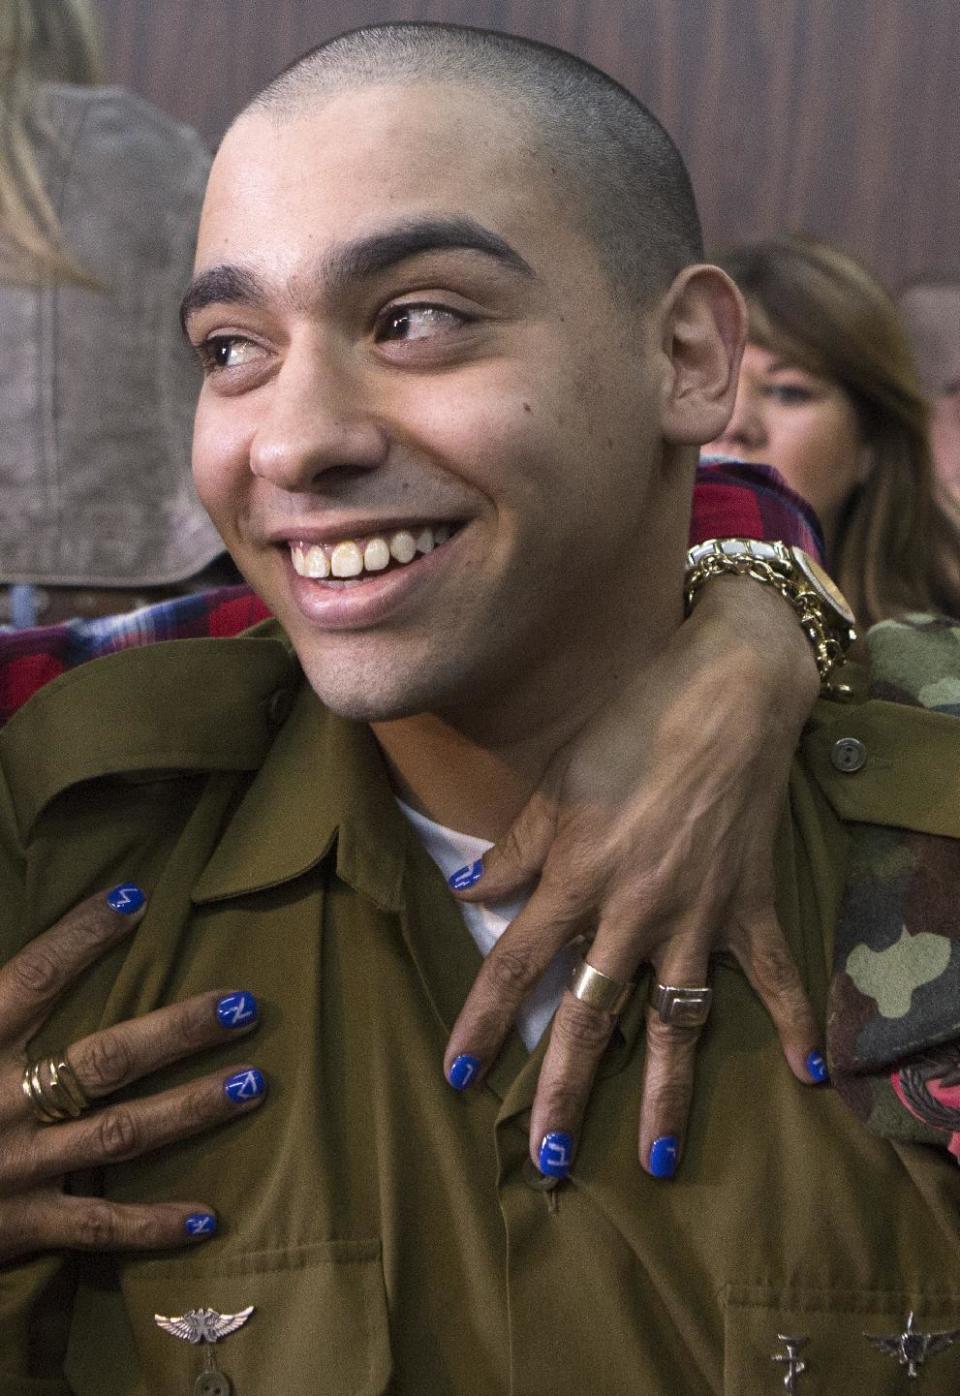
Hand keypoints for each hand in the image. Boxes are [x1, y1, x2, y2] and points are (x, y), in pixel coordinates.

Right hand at [0, 886, 264, 1262]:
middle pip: (105, 1058)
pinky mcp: (18, 1226)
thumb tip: (12, 973)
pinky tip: (209, 1218)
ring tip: (253, 1084)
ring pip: (120, 1134)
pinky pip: (97, 1229)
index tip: (134, 898)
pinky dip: (152, 1227)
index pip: (30, 977)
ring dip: (191, 1109)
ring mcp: (15, 1168)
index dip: (80, 936)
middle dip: (178, 1031)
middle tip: (243, 1004)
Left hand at [443, 576, 824, 1177]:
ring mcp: (697, 917)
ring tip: (654, 1157)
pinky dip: (793, 1019)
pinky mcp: (748, 905)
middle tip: (547, 1161)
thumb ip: (515, 847)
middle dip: (564, 1090)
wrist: (727, 694)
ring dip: (664, 1092)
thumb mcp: (557, 782)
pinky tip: (808, 1073)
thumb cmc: (631, 727)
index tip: (457, 1076)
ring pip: (675, 1021)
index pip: (514, 965)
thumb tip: (467, 892)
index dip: (481, 1022)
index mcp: (576, 878)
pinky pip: (774, 974)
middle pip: (589, 1016)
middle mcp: (632, 912)